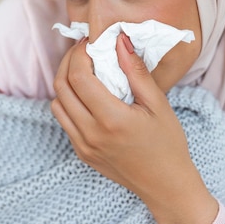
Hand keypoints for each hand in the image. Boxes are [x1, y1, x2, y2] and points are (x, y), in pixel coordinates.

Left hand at [51, 34, 217, 223]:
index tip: (90, 42)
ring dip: (65, 81)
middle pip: (62, 87)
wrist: (166, 185)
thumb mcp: (158, 104)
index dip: (80, 53)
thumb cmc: (168, 143)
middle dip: (69, 61)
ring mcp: (83, 146)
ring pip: (57, 104)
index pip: (79, 77)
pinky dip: (68, 101)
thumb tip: (120, 40)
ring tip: (84, 69)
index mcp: (111, 120)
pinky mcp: (81, 153)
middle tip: (84, 50)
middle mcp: (91, 134)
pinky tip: (86, 94)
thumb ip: (136, 71)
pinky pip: (64, 121)